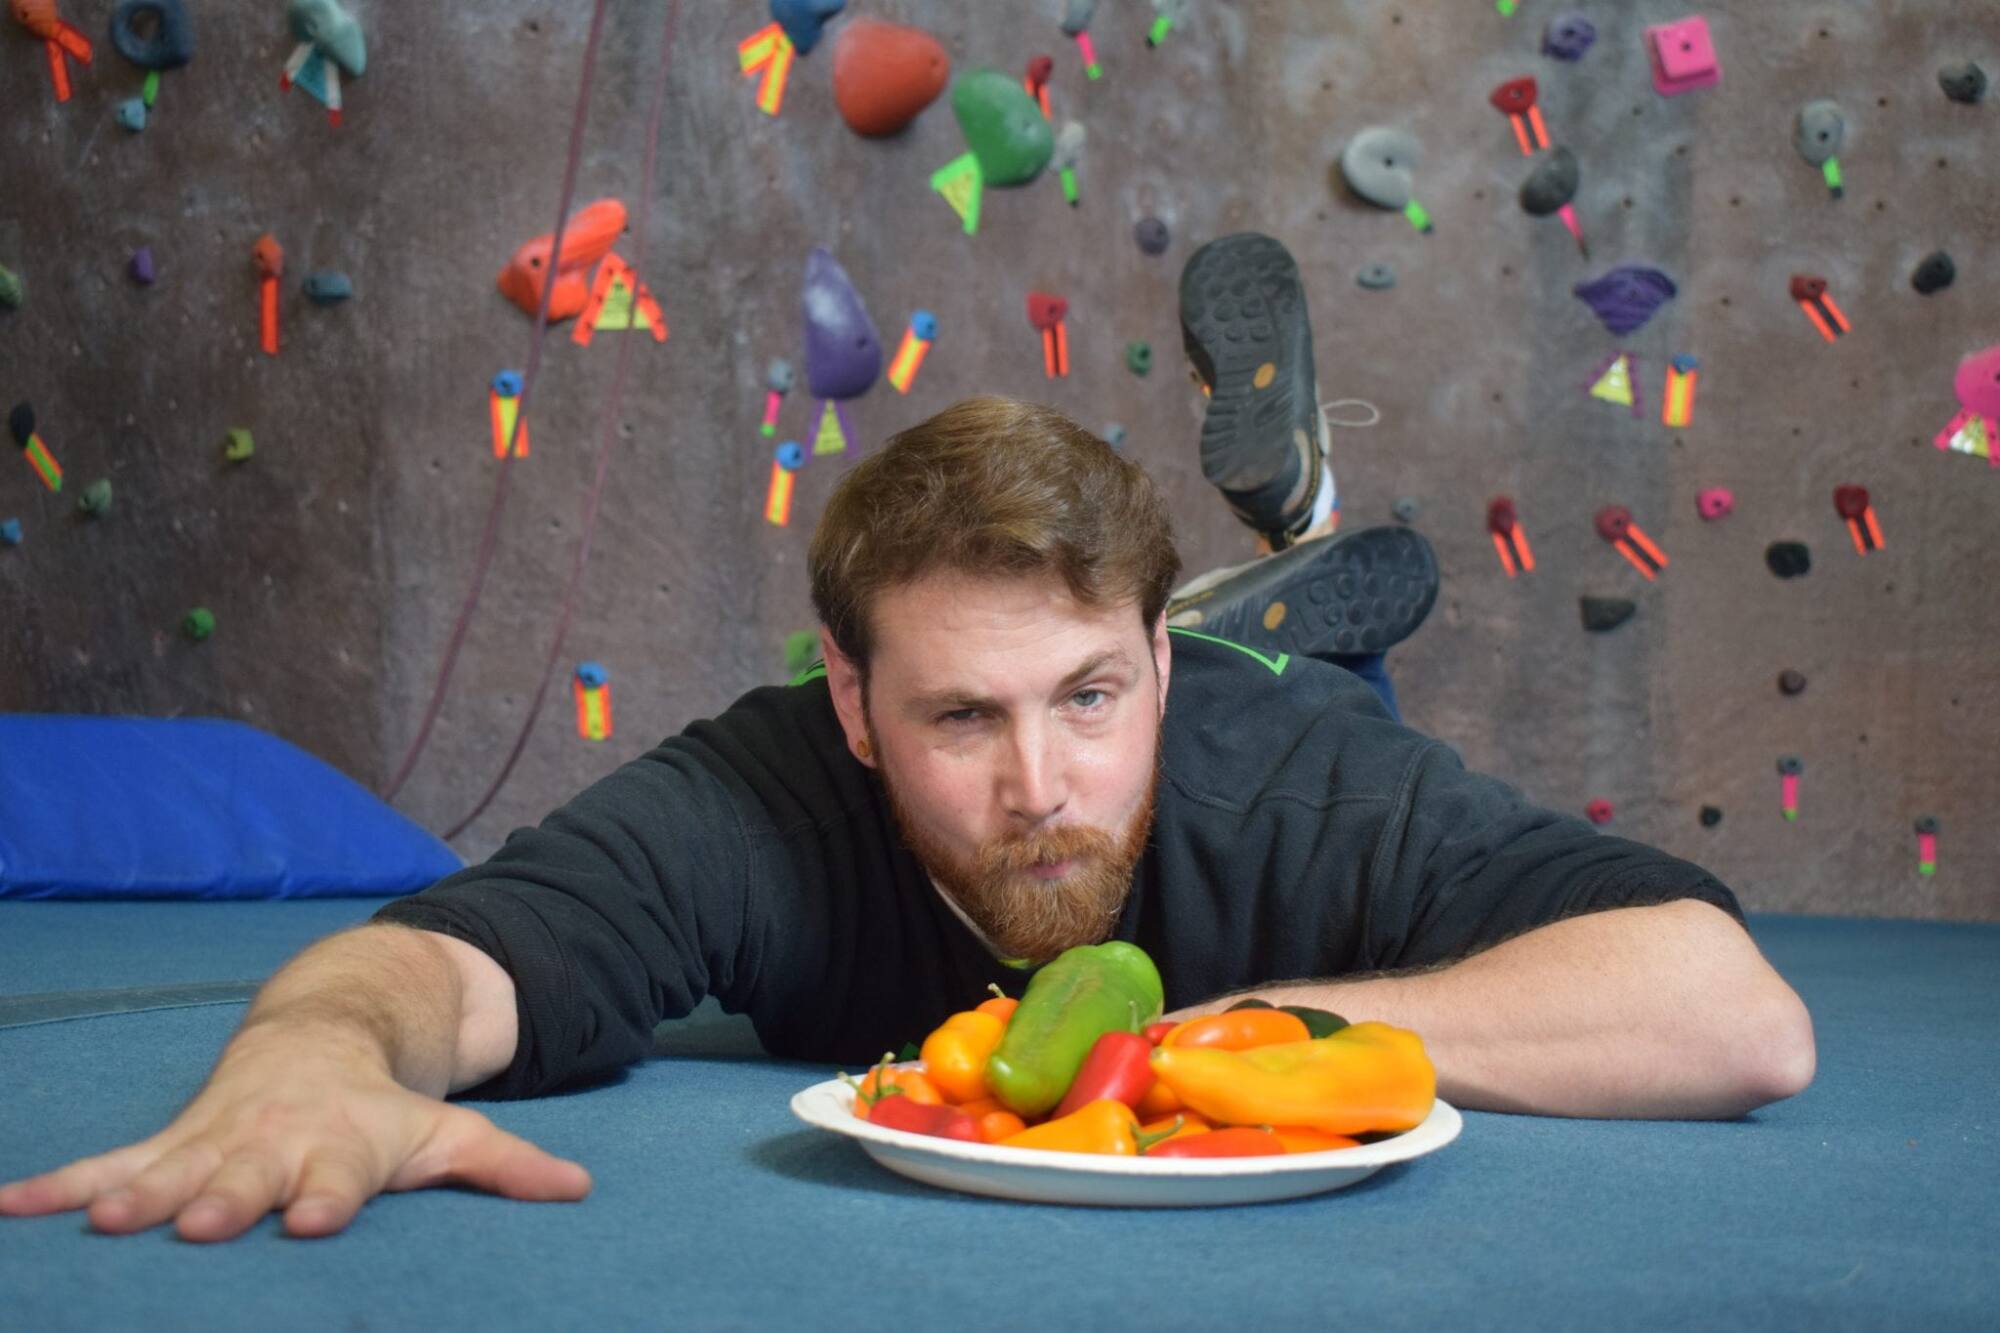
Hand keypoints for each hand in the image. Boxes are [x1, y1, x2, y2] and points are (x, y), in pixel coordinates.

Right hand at [0, 1024, 589, 1241]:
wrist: (326, 1033)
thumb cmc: (385, 1107)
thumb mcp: (448, 1133)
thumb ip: (507, 1166)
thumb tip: (582, 1188)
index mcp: (341, 1147)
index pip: (337, 1177)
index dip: (328, 1195)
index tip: (317, 1217)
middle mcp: (272, 1143)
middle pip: (246, 1177)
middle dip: (224, 1199)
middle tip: (202, 1223)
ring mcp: (214, 1141)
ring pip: (169, 1171)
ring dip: (134, 1196)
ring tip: (102, 1224)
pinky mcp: (169, 1143)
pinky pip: (105, 1166)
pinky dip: (57, 1187)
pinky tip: (9, 1210)